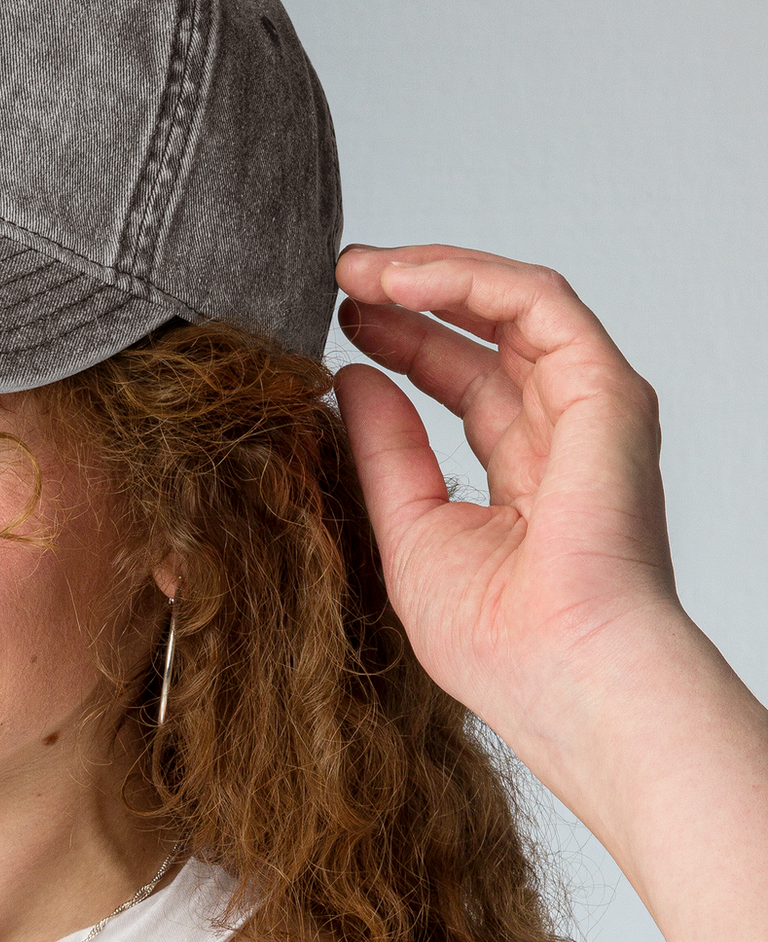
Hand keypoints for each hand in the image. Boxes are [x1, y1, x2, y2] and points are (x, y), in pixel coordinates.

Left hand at [333, 244, 678, 773]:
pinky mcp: (604, 390)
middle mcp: (562, 436)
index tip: (337, 326)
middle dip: (410, 298)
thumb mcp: (407, 531)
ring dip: (430, 274)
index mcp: (524, 477)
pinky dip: (467, 279)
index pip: (463, 385)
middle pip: (484, 337)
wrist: (558, 672)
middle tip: (339, 278)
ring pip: (510, 305)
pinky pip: (537, 302)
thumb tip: (352, 380)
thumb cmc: (496, 641)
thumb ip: (384, 452)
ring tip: (355, 270)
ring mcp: (588, 410)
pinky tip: (399, 280)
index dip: (402, 345)